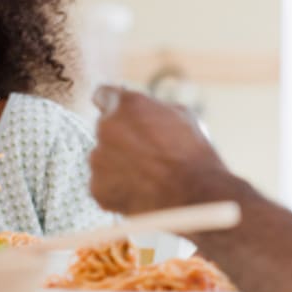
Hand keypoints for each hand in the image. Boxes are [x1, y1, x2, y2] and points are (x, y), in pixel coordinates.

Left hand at [89, 86, 227, 213]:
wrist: (194, 196)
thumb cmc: (193, 154)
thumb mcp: (182, 115)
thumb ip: (154, 109)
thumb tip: (147, 110)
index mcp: (125, 104)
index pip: (103, 95)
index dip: (113, 105)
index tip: (121, 114)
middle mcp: (105, 128)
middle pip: (105, 129)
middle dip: (120, 138)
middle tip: (145, 152)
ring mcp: (98, 160)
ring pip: (102, 158)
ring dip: (117, 164)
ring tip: (147, 176)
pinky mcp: (97, 188)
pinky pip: (102, 184)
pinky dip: (116, 188)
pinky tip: (140, 191)